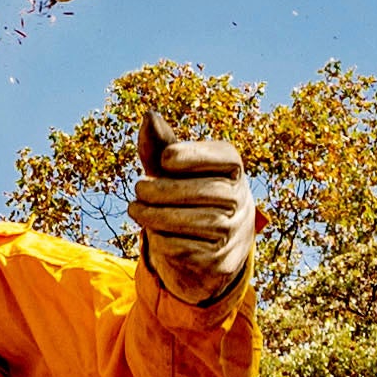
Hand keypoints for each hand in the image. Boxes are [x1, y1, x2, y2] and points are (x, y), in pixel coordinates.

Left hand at [131, 117, 258, 302]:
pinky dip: (163, 239)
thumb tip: (149, 116)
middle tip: (138, 188)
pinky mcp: (220, 260)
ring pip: (193, 221)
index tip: (164, 158)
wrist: (211, 247)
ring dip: (156, 215)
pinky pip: (187, 247)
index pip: (225, 156)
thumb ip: (160, 146)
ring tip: (135, 209)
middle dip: (163, 189)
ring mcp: (233, 232)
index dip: (194, 155)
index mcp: (235, 170)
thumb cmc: (187, 195)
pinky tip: (153, 232)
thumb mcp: (172, 171)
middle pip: (204, 191)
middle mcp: (241, 200)